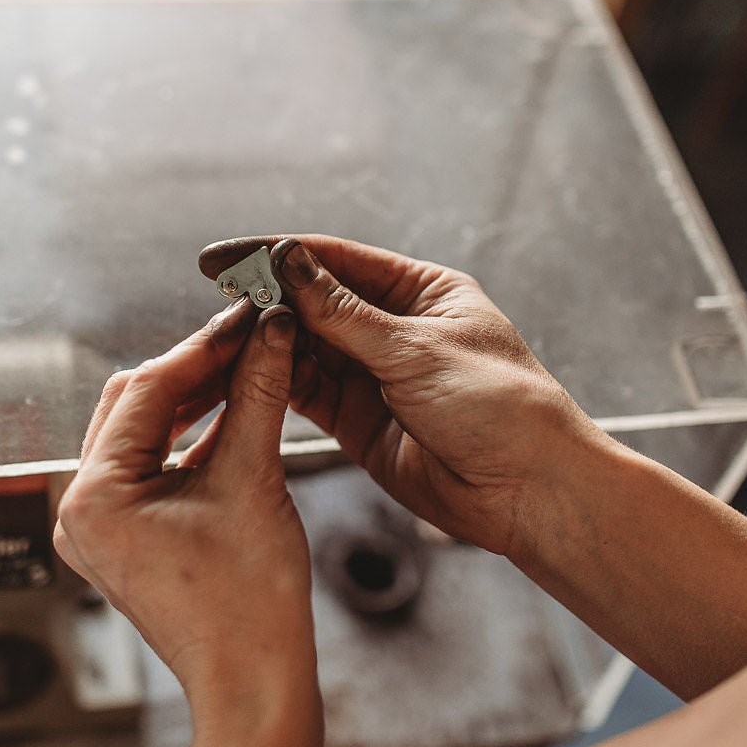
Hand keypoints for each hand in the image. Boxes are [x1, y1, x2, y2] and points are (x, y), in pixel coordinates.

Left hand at [53, 300, 321, 746]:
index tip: (248, 314)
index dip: (205, 345)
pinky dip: (190, 436)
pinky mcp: (124, 535)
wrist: (255, 682)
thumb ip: (257, 394)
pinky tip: (234, 409)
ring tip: (249, 364)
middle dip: (197, 367)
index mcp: (94, 496)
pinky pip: (151, 464)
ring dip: (195, 398)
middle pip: (136, 402)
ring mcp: (99, 525)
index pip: (147, 388)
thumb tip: (270, 332)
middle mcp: (81, 507)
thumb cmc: (249, 604)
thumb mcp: (252, 479)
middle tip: (251, 334)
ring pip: (143, 430)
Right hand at [199, 235, 609, 559]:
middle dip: (267, 300)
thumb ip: (343, 313)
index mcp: (423, 292)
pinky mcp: (360, 421)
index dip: (278, 254)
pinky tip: (246, 372)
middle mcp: (395, 329)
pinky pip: (307, 392)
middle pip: (315, 303)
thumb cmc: (501, 407)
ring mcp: (376, 375)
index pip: (337, 260)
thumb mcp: (416, 350)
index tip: (225, 257)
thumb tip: (287, 261)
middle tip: (216, 299)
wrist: (530, 492)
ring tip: (223, 338)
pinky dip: (277, 381)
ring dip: (268, 342)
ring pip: (306, 349)